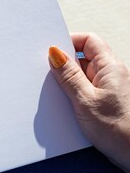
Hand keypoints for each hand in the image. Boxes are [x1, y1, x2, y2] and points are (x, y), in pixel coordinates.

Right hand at [49, 33, 129, 172]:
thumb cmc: (120, 132)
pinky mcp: (107, 104)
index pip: (88, 40)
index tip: (51, 52)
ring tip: (59, 94)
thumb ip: (69, 76)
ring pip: (84, 76)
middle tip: (51, 74)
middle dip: (66, 64)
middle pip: (85, 57)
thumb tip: (55, 54)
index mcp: (110, 67)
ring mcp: (110, 89)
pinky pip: (87, 91)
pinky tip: (67, 106)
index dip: (69, 41)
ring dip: (69, 82)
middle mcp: (112, 75)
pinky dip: (75, 95)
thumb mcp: (85, 101)